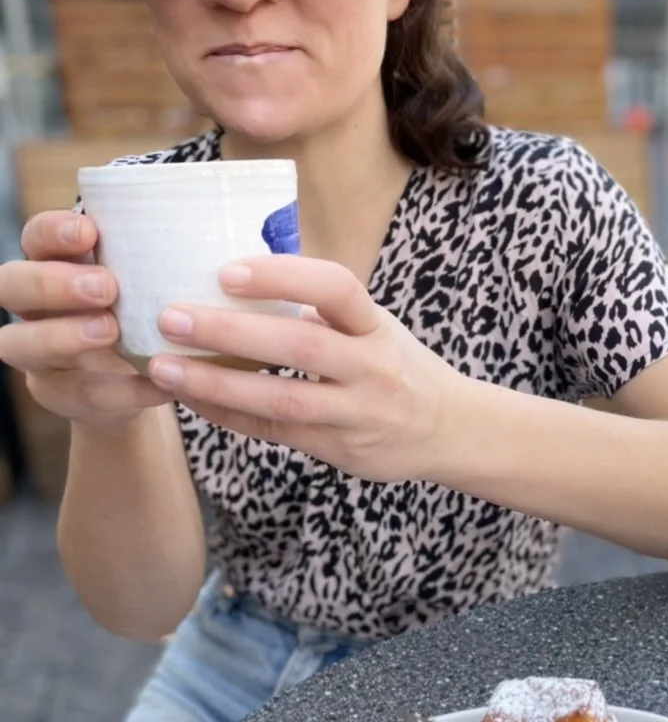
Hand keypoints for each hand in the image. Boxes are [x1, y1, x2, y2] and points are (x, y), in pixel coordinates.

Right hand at [0, 211, 171, 428]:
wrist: (139, 381)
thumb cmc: (144, 311)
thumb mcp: (150, 283)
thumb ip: (160, 261)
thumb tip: (220, 226)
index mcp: (53, 264)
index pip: (34, 237)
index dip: (52, 232)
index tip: (89, 231)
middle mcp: (33, 306)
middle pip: (11, 285)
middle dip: (52, 283)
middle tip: (106, 287)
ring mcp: (37, 353)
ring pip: (19, 343)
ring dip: (63, 336)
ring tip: (111, 331)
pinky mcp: (58, 393)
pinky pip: (77, 393)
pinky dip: (120, 390)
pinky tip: (158, 383)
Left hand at [147, 255, 467, 481]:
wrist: (450, 430)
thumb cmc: (398, 366)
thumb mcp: (376, 328)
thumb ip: (324, 312)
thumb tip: (241, 280)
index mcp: (378, 326)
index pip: (336, 289)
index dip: (282, 277)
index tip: (227, 271)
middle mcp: (373, 368)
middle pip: (300, 347)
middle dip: (230, 332)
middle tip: (171, 317)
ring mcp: (359, 413)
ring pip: (283, 400)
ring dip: (217, 384)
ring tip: (164, 368)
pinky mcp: (341, 450)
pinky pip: (277, 432)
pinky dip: (230, 415)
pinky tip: (194, 400)